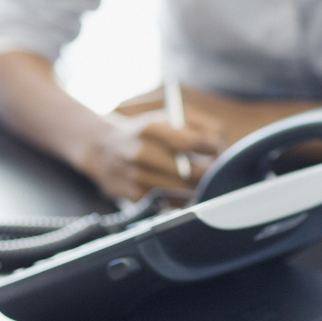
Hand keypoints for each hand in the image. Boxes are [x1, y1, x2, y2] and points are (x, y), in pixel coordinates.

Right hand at [79, 108, 222, 200]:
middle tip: (219, 170)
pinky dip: (183, 199)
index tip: (216, 148)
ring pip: (183, 192)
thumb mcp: (167, 116)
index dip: (211, 148)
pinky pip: (170, 204)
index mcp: (150, 128)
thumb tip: (219, 146)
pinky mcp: (134, 198)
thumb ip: (199, 125)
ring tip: (203, 179)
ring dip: (200, 188)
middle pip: (190, 173)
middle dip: (211, 173)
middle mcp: (140, 153)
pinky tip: (184, 190)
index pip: (191, 142)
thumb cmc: (144, 132)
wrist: (102, 149)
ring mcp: (136, 178)